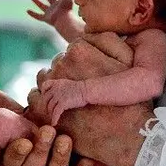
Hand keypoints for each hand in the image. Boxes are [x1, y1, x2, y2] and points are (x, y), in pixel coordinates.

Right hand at [0, 125, 107, 165]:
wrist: (40, 164)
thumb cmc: (23, 145)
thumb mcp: (10, 140)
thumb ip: (11, 131)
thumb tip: (16, 115)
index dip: (16, 155)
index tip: (26, 141)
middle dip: (40, 153)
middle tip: (49, 131)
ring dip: (59, 161)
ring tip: (65, 140)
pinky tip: (85, 160)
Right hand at [28, 0, 73, 25]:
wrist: (64, 20)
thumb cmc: (67, 9)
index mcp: (61, 2)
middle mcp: (55, 7)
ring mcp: (50, 13)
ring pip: (42, 6)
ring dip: (37, 2)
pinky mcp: (46, 18)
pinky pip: (38, 16)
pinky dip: (33, 14)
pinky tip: (28, 11)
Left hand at [32, 35, 148, 165]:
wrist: (128, 133)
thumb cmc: (131, 96)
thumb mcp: (127, 59)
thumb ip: (106, 40)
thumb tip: (87, 32)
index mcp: (78, 50)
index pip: (69, 52)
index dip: (78, 65)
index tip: (86, 77)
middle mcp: (60, 65)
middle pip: (55, 66)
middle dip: (65, 76)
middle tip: (79, 91)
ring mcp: (50, 87)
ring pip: (42, 81)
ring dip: (51, 89)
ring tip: (67, 101)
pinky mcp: (45, 109)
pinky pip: (34, 99)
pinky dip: (42, 104)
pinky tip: (55, 111)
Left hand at [41, 78, 86, 124]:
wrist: (87, 90)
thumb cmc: (81, 89)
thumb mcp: (69, 84)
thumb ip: (62, 87)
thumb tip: (60, 94)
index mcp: (57, 83)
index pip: (45, 85)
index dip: (43, 92)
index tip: (46, 99)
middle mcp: (56, 88)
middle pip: (46, 99)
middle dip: (46, 106)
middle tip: (49, 112)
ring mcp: (58, 95)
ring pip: (50, 106)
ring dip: (50, 114)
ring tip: (52, 118)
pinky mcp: (62, 103)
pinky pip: (55, 112)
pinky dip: (54, 118)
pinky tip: (54, 123)